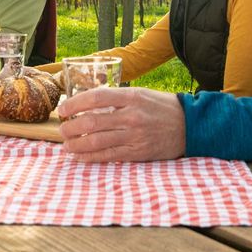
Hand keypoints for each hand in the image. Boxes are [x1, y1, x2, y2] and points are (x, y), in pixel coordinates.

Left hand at [57, 87, 185, 162]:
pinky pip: (109, 156)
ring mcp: (135, 136)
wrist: (190, 125)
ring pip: (97, 141)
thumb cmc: (162, 107)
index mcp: (131, 97)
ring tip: (67, 145)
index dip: (75, 104)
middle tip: (62, 130)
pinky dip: (91, 157)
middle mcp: (132, 116)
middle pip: (92, 122)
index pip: (96, 97)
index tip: (63, 109)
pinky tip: (80, 156)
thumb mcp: (141, 94)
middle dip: (71, 127)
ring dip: (77, 144)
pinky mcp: (138, 152)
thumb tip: (88, 105)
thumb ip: (117, 99)